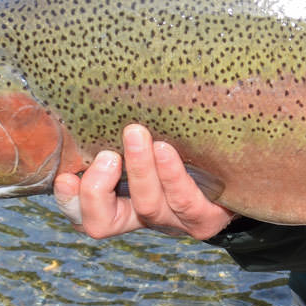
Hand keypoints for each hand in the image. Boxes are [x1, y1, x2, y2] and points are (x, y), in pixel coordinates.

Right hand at [53, 124, 234, 240]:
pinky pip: (185, 202)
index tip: (67, 175)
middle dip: (98, 188)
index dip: (70, 201)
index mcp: (119, 204)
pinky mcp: (204, 220)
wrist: (238, 168)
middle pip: (102, 222)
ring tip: (138, 134)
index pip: (84, 214)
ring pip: (147, 206)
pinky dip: (172, 176)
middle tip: (108, 154)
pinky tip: (167, 149)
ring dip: (140, 170)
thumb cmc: (183, 142)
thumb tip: (98, 82)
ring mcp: (173, 222)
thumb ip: (122, 127)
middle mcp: (141, 218)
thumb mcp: (147, 138)